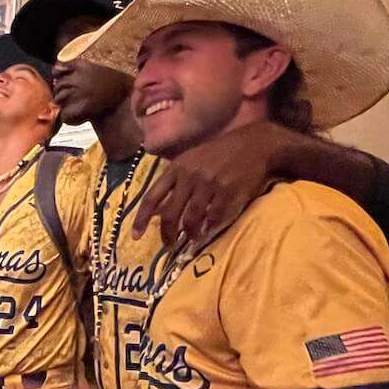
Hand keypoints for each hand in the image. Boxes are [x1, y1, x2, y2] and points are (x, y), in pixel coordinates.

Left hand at [130, 121, 284, 246]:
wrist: (254, 143)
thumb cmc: (218, 154)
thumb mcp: (190, 162)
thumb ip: (173, 185)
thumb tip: (154, 212)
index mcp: (176, 168)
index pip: (151, 197)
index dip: (140, 219)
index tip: (134, 236)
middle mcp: (189, 175)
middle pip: (169, 214)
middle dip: (167, 234)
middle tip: (169, 244)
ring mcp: (208, 182)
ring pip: (191, 219)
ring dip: (190, 233)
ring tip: (193, 237)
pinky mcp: (227, 190)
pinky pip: (213, 217)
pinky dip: (210, 226)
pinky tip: (210, 226)